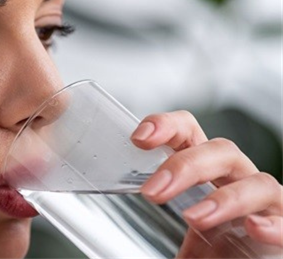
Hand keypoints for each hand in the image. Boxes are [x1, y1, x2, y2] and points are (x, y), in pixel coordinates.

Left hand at [131, 111, 282, 256]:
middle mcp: (235, 178)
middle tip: (153, 191)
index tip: (140, 138)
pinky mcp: (282, 225)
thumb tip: (104, 228)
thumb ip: (149, 221)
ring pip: (255, 183)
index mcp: (205, 170)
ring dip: (223, 198)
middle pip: (219, 151)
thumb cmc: (212, 245)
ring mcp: (262, 202)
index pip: (188, 132)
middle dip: (186, 166)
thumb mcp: (176, 226)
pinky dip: (273, 224)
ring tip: (194, 218)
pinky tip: (253, 228)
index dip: (167, 126)